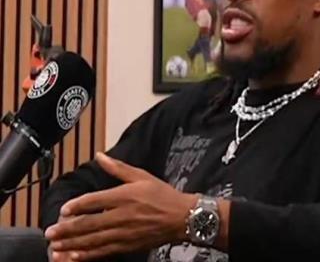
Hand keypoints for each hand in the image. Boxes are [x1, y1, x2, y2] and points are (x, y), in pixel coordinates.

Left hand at [45, 153, 197, 260]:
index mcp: (125, 195)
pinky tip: (73, 257)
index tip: (63, 210)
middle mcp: (122, 215)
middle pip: (89, 224)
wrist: (181, 217)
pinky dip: (86, 255)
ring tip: (55, 247)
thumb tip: (100, 156)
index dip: (77, 206)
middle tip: (50, 233)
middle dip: (67, 229)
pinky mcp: (127, 246)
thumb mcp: (142, 176)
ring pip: (92, 240)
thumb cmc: (161, 194)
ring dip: (71, 244)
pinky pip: (102, 252)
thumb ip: (118, 168)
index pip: (95, 201)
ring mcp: (123, 233)